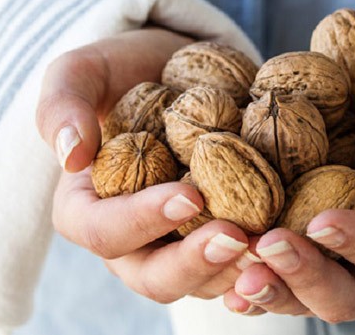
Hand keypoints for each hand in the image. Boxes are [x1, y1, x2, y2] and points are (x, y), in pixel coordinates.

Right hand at [36, 29, 250, 302]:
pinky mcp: (219, 240)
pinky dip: (263, 270)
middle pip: (154, 277)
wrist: (178, 73)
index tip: (187, 195)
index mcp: (89, 209)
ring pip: (202, 283)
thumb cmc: (126, 73)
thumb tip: (70, 155)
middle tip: (236, 238)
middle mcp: (134, 240)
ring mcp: (179, 245)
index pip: (102, 230)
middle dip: (194, 263)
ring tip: (273, 250)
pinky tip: (290, 255)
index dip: (141, 221)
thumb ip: (64, 103)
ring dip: (236, 274)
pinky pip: (238, 271)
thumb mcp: (84, 71)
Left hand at [222, 62, 354, 321]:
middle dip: (306, 277)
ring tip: (230, 265)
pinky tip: (214, 261)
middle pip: (345, 296)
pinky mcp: (296, 246)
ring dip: (266, 287)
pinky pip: (270, 274)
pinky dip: (241, 274)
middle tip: (267, 248)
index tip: (324, 221)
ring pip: (301, 297)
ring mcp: (332, 261)